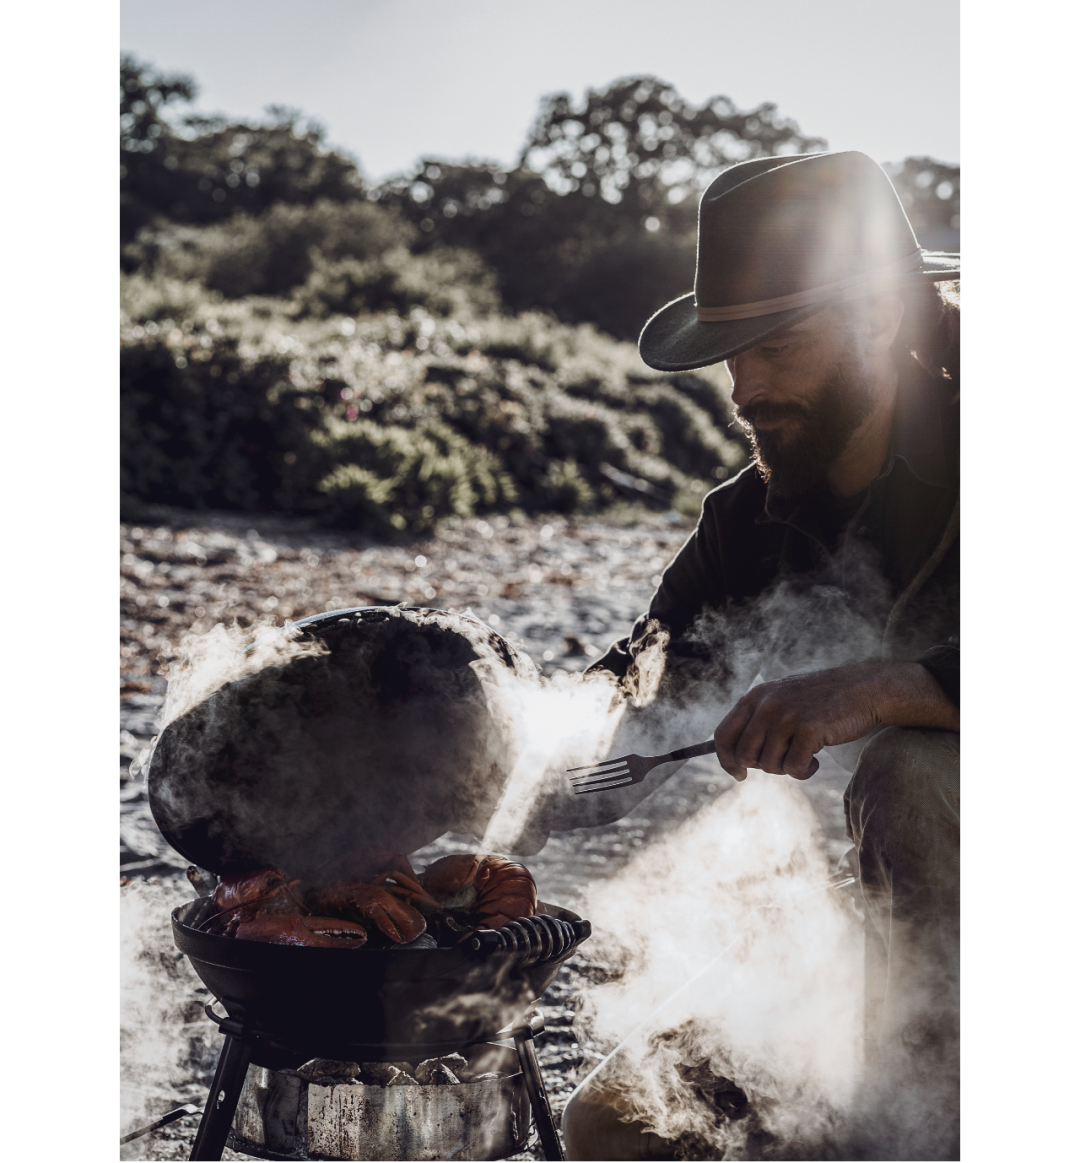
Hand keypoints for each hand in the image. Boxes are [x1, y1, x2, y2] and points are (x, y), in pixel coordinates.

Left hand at [713, 661, 959, 781]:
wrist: (863, 689)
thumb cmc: (821, 701)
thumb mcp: (782, 700)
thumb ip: (758, 721)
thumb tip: (735, 759)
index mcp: (756, 696)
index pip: (723, 734)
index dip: (726, 759)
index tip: (738, 773)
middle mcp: (767, 704)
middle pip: (745, 756)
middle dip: (763, 767)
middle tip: (785, 761)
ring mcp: (787, 716)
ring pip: (769, 765)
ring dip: (787, 769)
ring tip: (804, 756)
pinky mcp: (809, 729)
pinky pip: (794, 768)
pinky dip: (805, 771)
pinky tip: (816, 760)